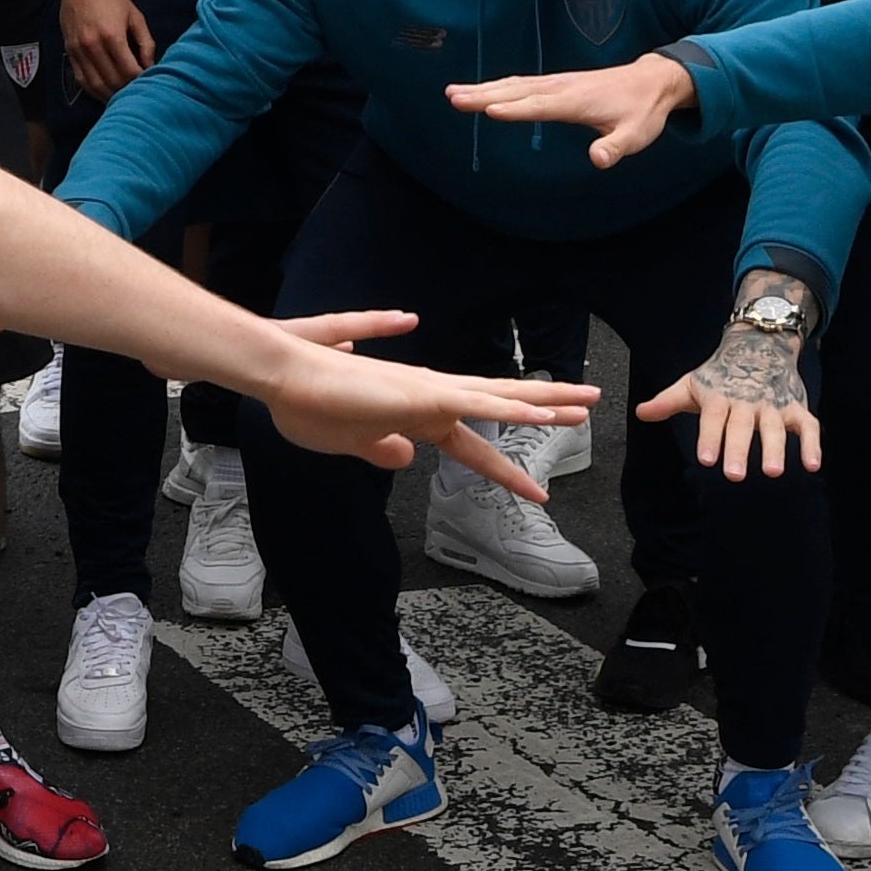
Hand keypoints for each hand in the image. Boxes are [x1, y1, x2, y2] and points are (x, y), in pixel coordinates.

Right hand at [58, 0, 155, 96]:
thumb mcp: (135, 15)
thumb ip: (145, 42)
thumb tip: (151, 66)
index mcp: (113, 36)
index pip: (129, 71)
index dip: (140, 81)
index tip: (148, 82)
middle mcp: (93, 46)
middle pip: (113, 81)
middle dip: (127, 90)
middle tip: (137, 91)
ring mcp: (78, 51)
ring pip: (96, 85)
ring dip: (110, 95)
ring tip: (122, 96)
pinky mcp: (69, 52)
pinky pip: (81, 80)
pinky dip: (93, 90)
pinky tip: (104, 92)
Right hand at [247, 306, 590, 481]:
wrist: (282, 381)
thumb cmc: (307, 408)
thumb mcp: (350, 445)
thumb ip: (380, 450)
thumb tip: (405, 458)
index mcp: (415, 417)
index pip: (472, 447)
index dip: (504, 469)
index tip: (535, 489)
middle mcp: (430, 398)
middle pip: (500, 407)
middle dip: (546, 410)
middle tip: (587, 409)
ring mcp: (429, 393)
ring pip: (501, 398)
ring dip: (545, 402)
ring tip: (586, 405)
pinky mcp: (423, 394)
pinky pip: (479, 403)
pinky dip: (512, 409)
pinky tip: (542, 413)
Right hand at [449, 49, 691, 167]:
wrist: (653, 81)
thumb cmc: (642, 111)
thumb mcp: (637, 135)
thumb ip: (615, 147)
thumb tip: (598, 160)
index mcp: (576, 101)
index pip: (540, 106)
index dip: (515, 109)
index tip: (487, 110)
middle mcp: (561, 87)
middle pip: (517, 91)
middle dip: (483, 94)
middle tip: (453, 98)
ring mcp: (557, 82)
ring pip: (514, 84)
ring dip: (483, 88)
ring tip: (453, 93)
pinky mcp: (556, 83)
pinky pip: (521, 83)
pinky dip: (497, 85)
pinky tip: (481, 90)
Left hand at [642, 288, 820, 476]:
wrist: (759, 344)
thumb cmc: (720, 374)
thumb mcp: (692, 383)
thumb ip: (668, 401)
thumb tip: (640, 412)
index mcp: (720, 396)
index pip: (713, 418)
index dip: (709, 438)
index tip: (705, 459)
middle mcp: (747, 401)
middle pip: (742, 426)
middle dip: (737, 449)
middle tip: (734, 475)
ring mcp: (774, 405)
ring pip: (775, 427)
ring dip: (775, 449)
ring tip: (772, 471)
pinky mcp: (796, 408)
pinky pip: (809, 427)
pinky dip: (813, 445)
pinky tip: (813, 466)